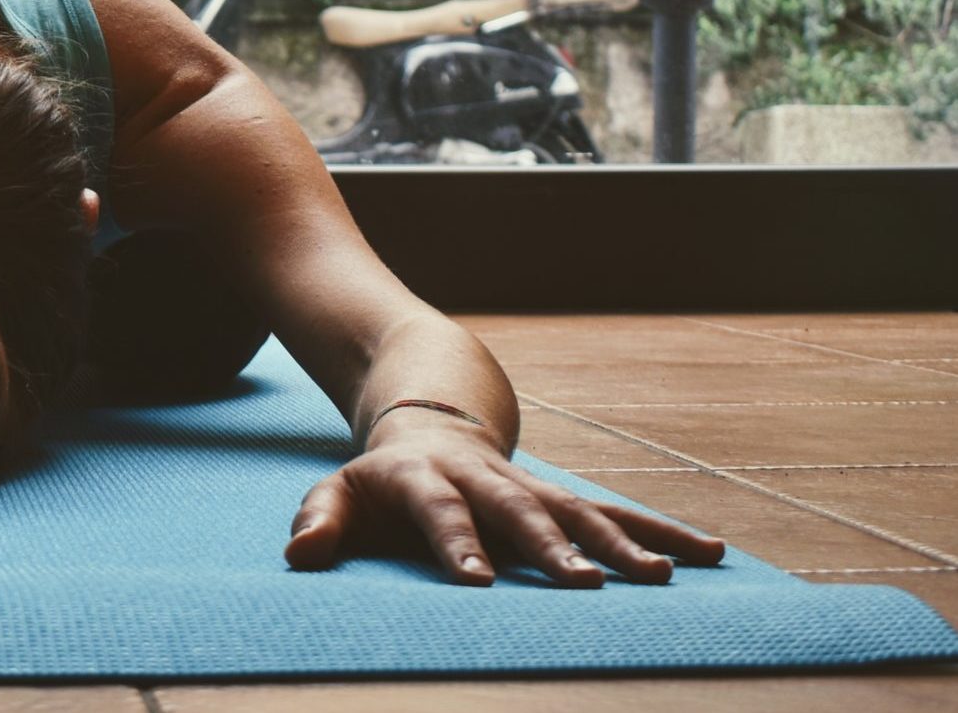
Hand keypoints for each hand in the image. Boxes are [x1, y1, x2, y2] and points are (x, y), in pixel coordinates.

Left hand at [283, 413, 723, 586]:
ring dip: (621, 542)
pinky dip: (662, 531)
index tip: (478, 583)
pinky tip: (709, 553)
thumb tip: (298, 556)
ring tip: (658, 578)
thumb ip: (317, 521)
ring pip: (579, 510)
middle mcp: (484, 477)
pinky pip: (616, 513)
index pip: (439, 510)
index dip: (457, 542)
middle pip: (521, 510)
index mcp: (423, 477)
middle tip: (588, 585)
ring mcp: (529, 484)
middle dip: (555, 547)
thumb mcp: (336, 493)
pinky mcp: (562, 496)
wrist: (427, 424)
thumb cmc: (377, 483)